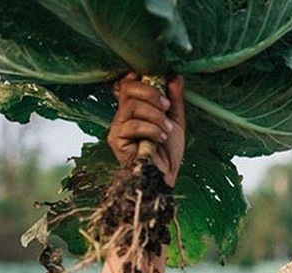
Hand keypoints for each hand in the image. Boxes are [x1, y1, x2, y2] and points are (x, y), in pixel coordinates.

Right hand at [108, 72, 185, 186]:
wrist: (165, 177)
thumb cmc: (168, 153)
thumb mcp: (176, 121)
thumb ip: (174, 99)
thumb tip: (175, 77)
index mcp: (135, 109)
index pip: (128, 84)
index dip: (139, 79)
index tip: (157, 80)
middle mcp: (123, 115)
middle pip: (128, 89)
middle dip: (151, 93)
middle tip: (166, 106)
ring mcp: (118, 126)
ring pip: (132, 106)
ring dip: (155, 115)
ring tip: (167, 129)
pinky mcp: (116, 139)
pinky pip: (133, 124)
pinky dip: (151, 129)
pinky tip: (161, 138)